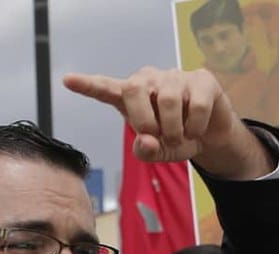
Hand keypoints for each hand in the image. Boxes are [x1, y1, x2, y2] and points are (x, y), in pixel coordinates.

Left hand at [63, 67, 273, 178]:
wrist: (210, 137)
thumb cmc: (176, 138)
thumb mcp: (157, 152)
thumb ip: (145, 151)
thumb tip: (146, 141)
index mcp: (132, 96)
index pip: (106, 88)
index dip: (87, 85)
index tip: (68, 80)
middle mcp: (151, 80)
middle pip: (134, 89)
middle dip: (144, 120)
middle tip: (156, 137)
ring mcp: (176, 76)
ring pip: (169, 100)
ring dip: (174, 129)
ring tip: (179, 136)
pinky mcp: (201, 79)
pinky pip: (196, 105)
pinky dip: (196, 127)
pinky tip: (196, 129)